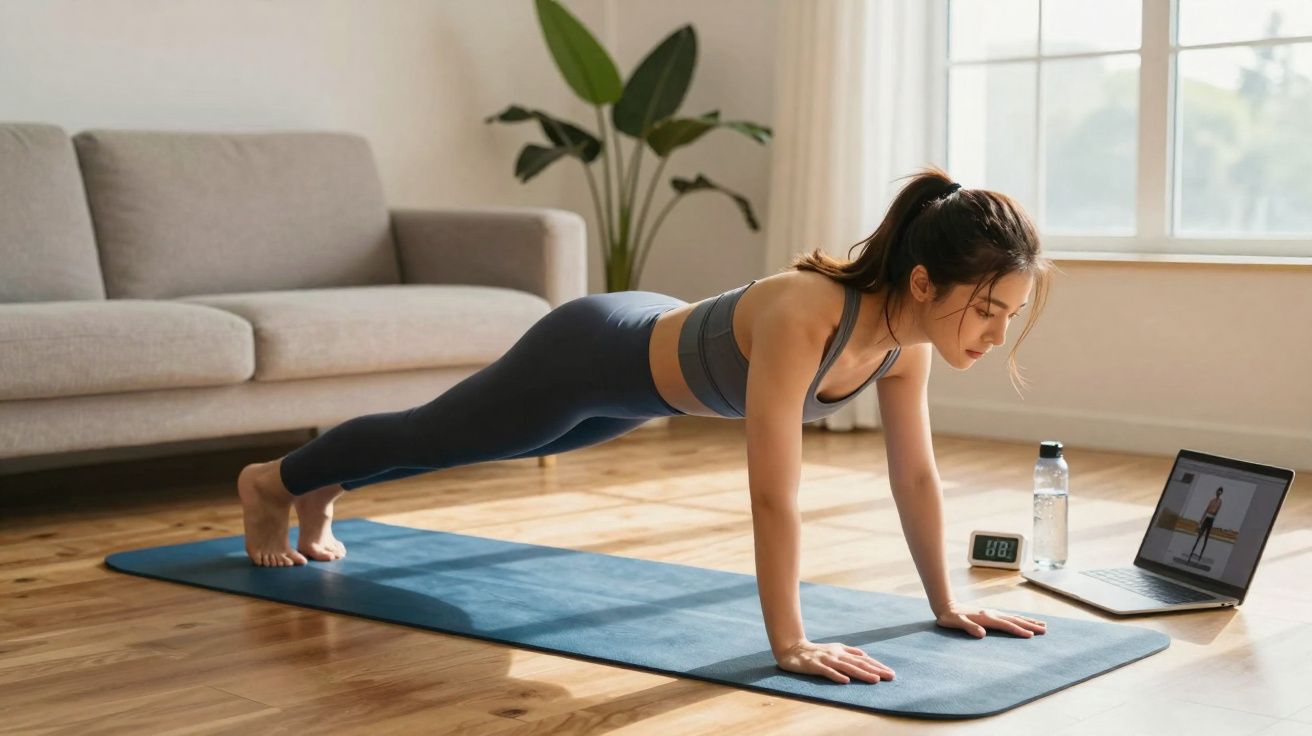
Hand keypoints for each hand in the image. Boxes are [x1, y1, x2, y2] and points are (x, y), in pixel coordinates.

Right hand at [774, 639, 895, 684]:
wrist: (792, 649)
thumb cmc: (816, 651)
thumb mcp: (834, 649)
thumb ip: (849, 651)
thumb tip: (865, 655)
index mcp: (842, 651)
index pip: (863, 659)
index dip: (877, 666)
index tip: (890, 673)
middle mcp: (837, 654)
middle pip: (859, 663)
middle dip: (876, 670)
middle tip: (890, 677)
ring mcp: (826, 660)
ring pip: (847, 667)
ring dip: (861, 673)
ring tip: (875, 680)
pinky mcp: (815, 665)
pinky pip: (827, 672)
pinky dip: (836, 676)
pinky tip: (846, 681)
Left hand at [935, 601, 1046, 637]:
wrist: (945, 605)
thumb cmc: (949, 617)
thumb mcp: (956, 622)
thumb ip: (968, 627)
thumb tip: (982, 634)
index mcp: (986, 617)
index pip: (1006, 625)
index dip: (1018, 630)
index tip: (1031, 636)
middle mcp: (992, 614)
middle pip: (1015, 620)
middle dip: (1030, 625)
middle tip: (1045, 630)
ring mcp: (992, 613)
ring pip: (1014, 617)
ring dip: (1028, 621)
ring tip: (1042, 624)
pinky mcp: (990, 614)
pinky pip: (1009, 617)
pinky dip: (1019, 618)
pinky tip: (1024, 620)